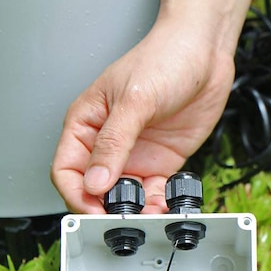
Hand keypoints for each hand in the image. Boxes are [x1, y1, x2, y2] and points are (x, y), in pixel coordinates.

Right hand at [51, 15, 234, 213]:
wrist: (205, 52)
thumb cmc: (164, 58)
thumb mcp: (135, 100)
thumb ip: (114, 143)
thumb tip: (94, 181)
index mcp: (87, 123)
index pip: (66, 169)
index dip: (75, 193)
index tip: (92, 208)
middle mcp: (107, 142)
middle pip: (93, 188)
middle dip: (104, 207)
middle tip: (122, 218)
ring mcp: (135, 153)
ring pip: (124, 195)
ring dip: (133, 210)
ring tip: (148, 215)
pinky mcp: (161, 160)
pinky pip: (153, 192)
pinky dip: (156, 204)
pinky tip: (163, 206)